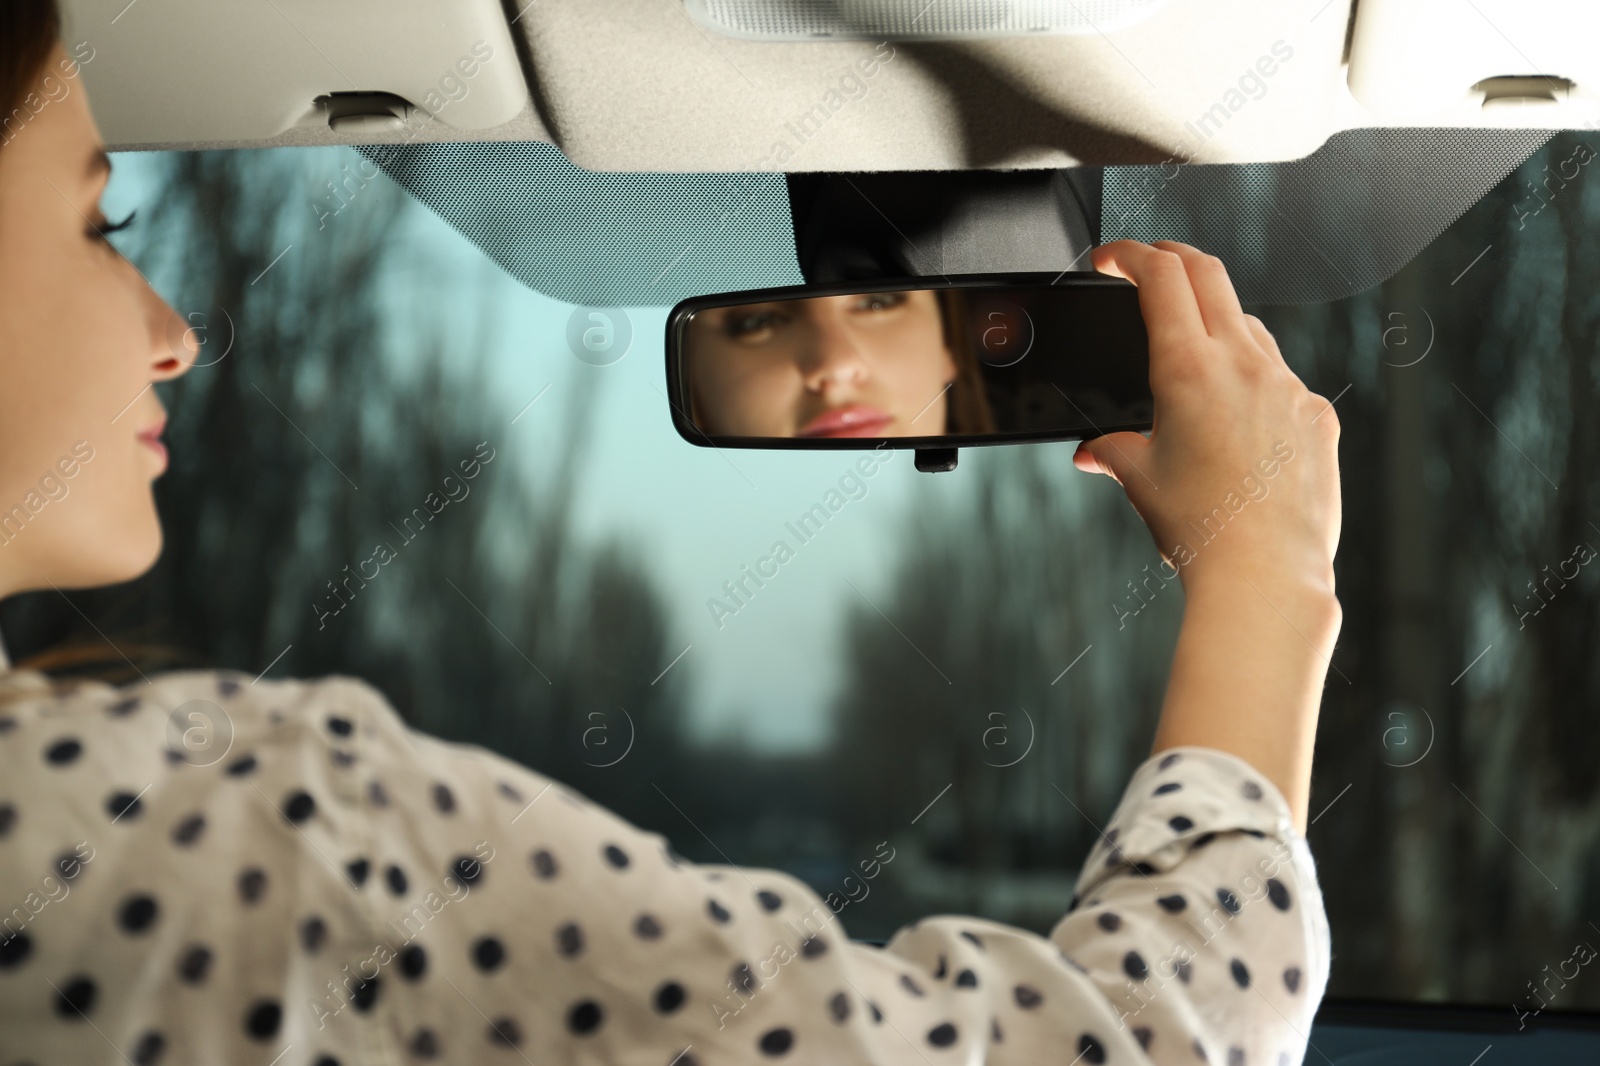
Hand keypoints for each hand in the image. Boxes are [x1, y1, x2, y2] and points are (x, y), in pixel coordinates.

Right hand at [1073, 240, 1341, 597]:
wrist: (1264, 574)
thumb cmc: (1200, 530)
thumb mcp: (1139, 481)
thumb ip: (1112, 450)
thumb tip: (1093, 451)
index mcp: (1188, 369)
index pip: (1160, 276)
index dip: (1130, 254)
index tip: (1113, 258)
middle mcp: (1244, 364)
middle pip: (1209, 274)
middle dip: (1172, 259)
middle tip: (1150, 266)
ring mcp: (1287, 385)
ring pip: (1249, 326)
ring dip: (1216, 322)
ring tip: (1193, 353)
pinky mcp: (1316, 415)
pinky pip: (1281, 378)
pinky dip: (1253, 379)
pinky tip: (1237, 419)